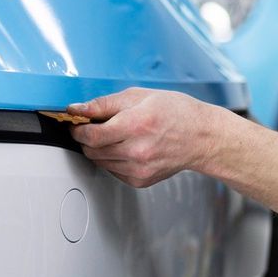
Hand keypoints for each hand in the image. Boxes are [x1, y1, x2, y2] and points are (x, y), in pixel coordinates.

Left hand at [68, 88, 221, 187]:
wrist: (201, 137)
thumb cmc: (175, 112)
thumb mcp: (139, 96)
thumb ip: (104, 103)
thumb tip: (77, 108)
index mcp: (137, 124)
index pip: (91, 134)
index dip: (78, 128)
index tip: (76, 123)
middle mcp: (138, 150)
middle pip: (92, 150)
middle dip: (86, 138)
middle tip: (95, 127)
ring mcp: (139, 169)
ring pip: (100, 162)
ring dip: (99, 149)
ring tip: (117, 135)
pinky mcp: (140, 180)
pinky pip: (112, 171)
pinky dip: (113, 159)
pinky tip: (128, 147)